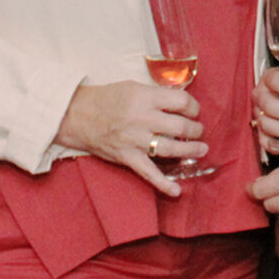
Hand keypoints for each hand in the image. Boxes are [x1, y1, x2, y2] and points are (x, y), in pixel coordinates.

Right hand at [55, 81, 204, 197]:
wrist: (76, 115)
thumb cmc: (107, 98)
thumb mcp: (134, 87)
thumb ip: (157, 95)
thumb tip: (181, 102)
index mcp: (145, 98)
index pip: (181, 101)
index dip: (193, 106)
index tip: (193, 110)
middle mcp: (142, 118)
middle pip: (180, 126)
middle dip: (195, 129)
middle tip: (198, 131)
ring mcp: (135, 140)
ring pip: (170, 148)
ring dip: (189, 150)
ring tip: (201, 149)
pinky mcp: (127, 157)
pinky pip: (148, 173)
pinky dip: (163, 184)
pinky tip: (176, 191)